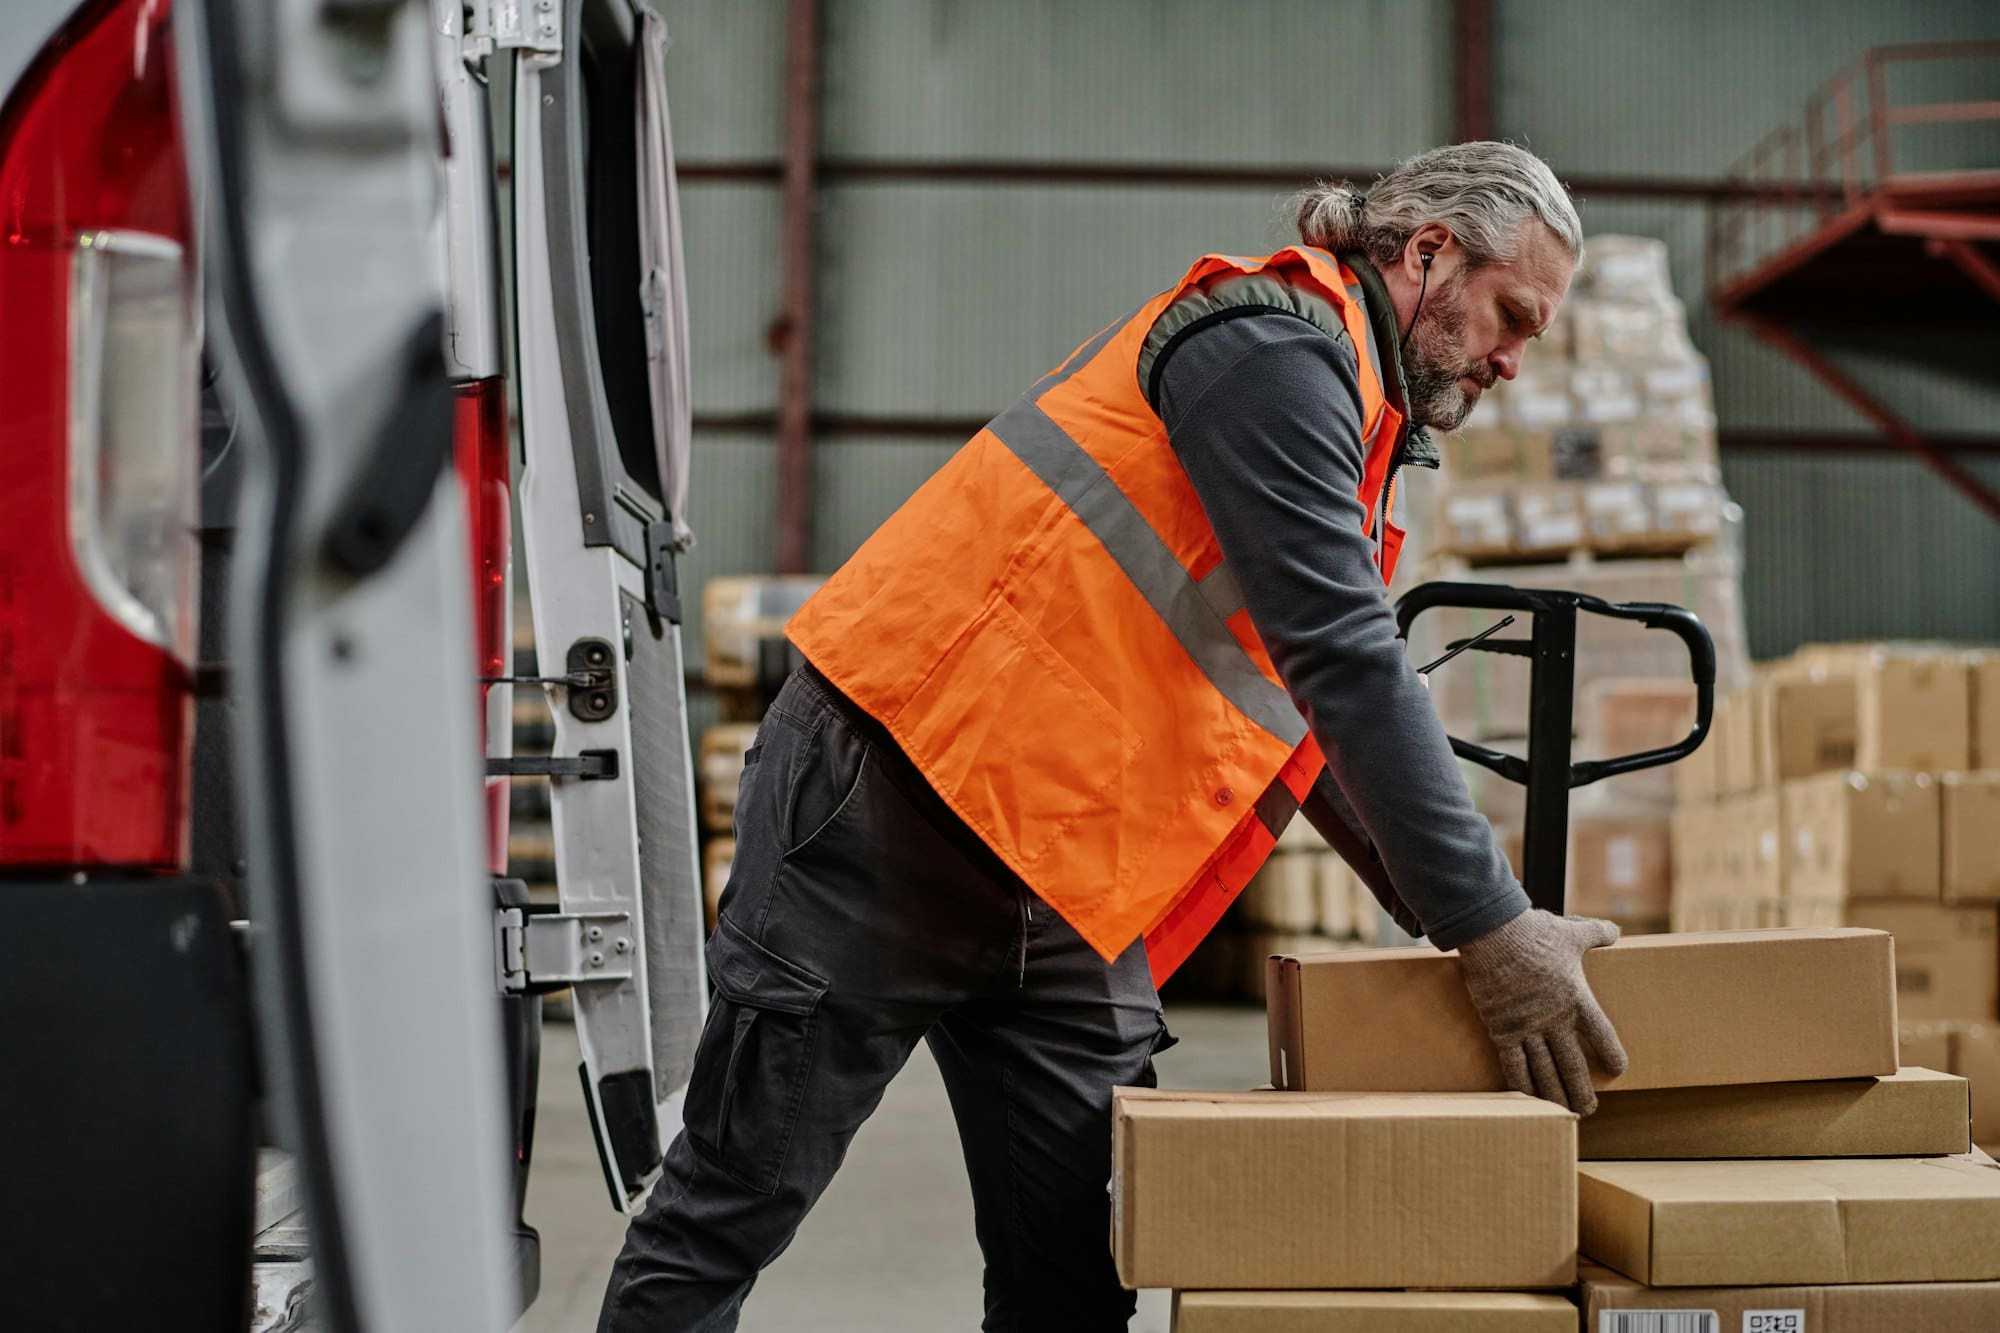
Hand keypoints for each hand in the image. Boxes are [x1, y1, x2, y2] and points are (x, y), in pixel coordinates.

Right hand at [1456, 909, 1627, 1114]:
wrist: (1493, 934)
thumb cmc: (1534, 932)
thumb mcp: (1573, 932)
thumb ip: (1596, 934)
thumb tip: (1615, 931)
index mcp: (1578, 999)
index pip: (1603, 1036)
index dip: (1612, 1056)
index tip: (1617, 1070)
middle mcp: (1555, 1020)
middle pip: (1573, 1064)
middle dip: (1581, 1090)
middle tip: (1588, 1109)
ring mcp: (1527, 1027)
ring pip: (1544, 1070)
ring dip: (1555, 1094)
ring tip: (1564, 1111)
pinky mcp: (1502, 1029)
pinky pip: (1514, 1063)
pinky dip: (1522, 1083)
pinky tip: (1529, 1097)